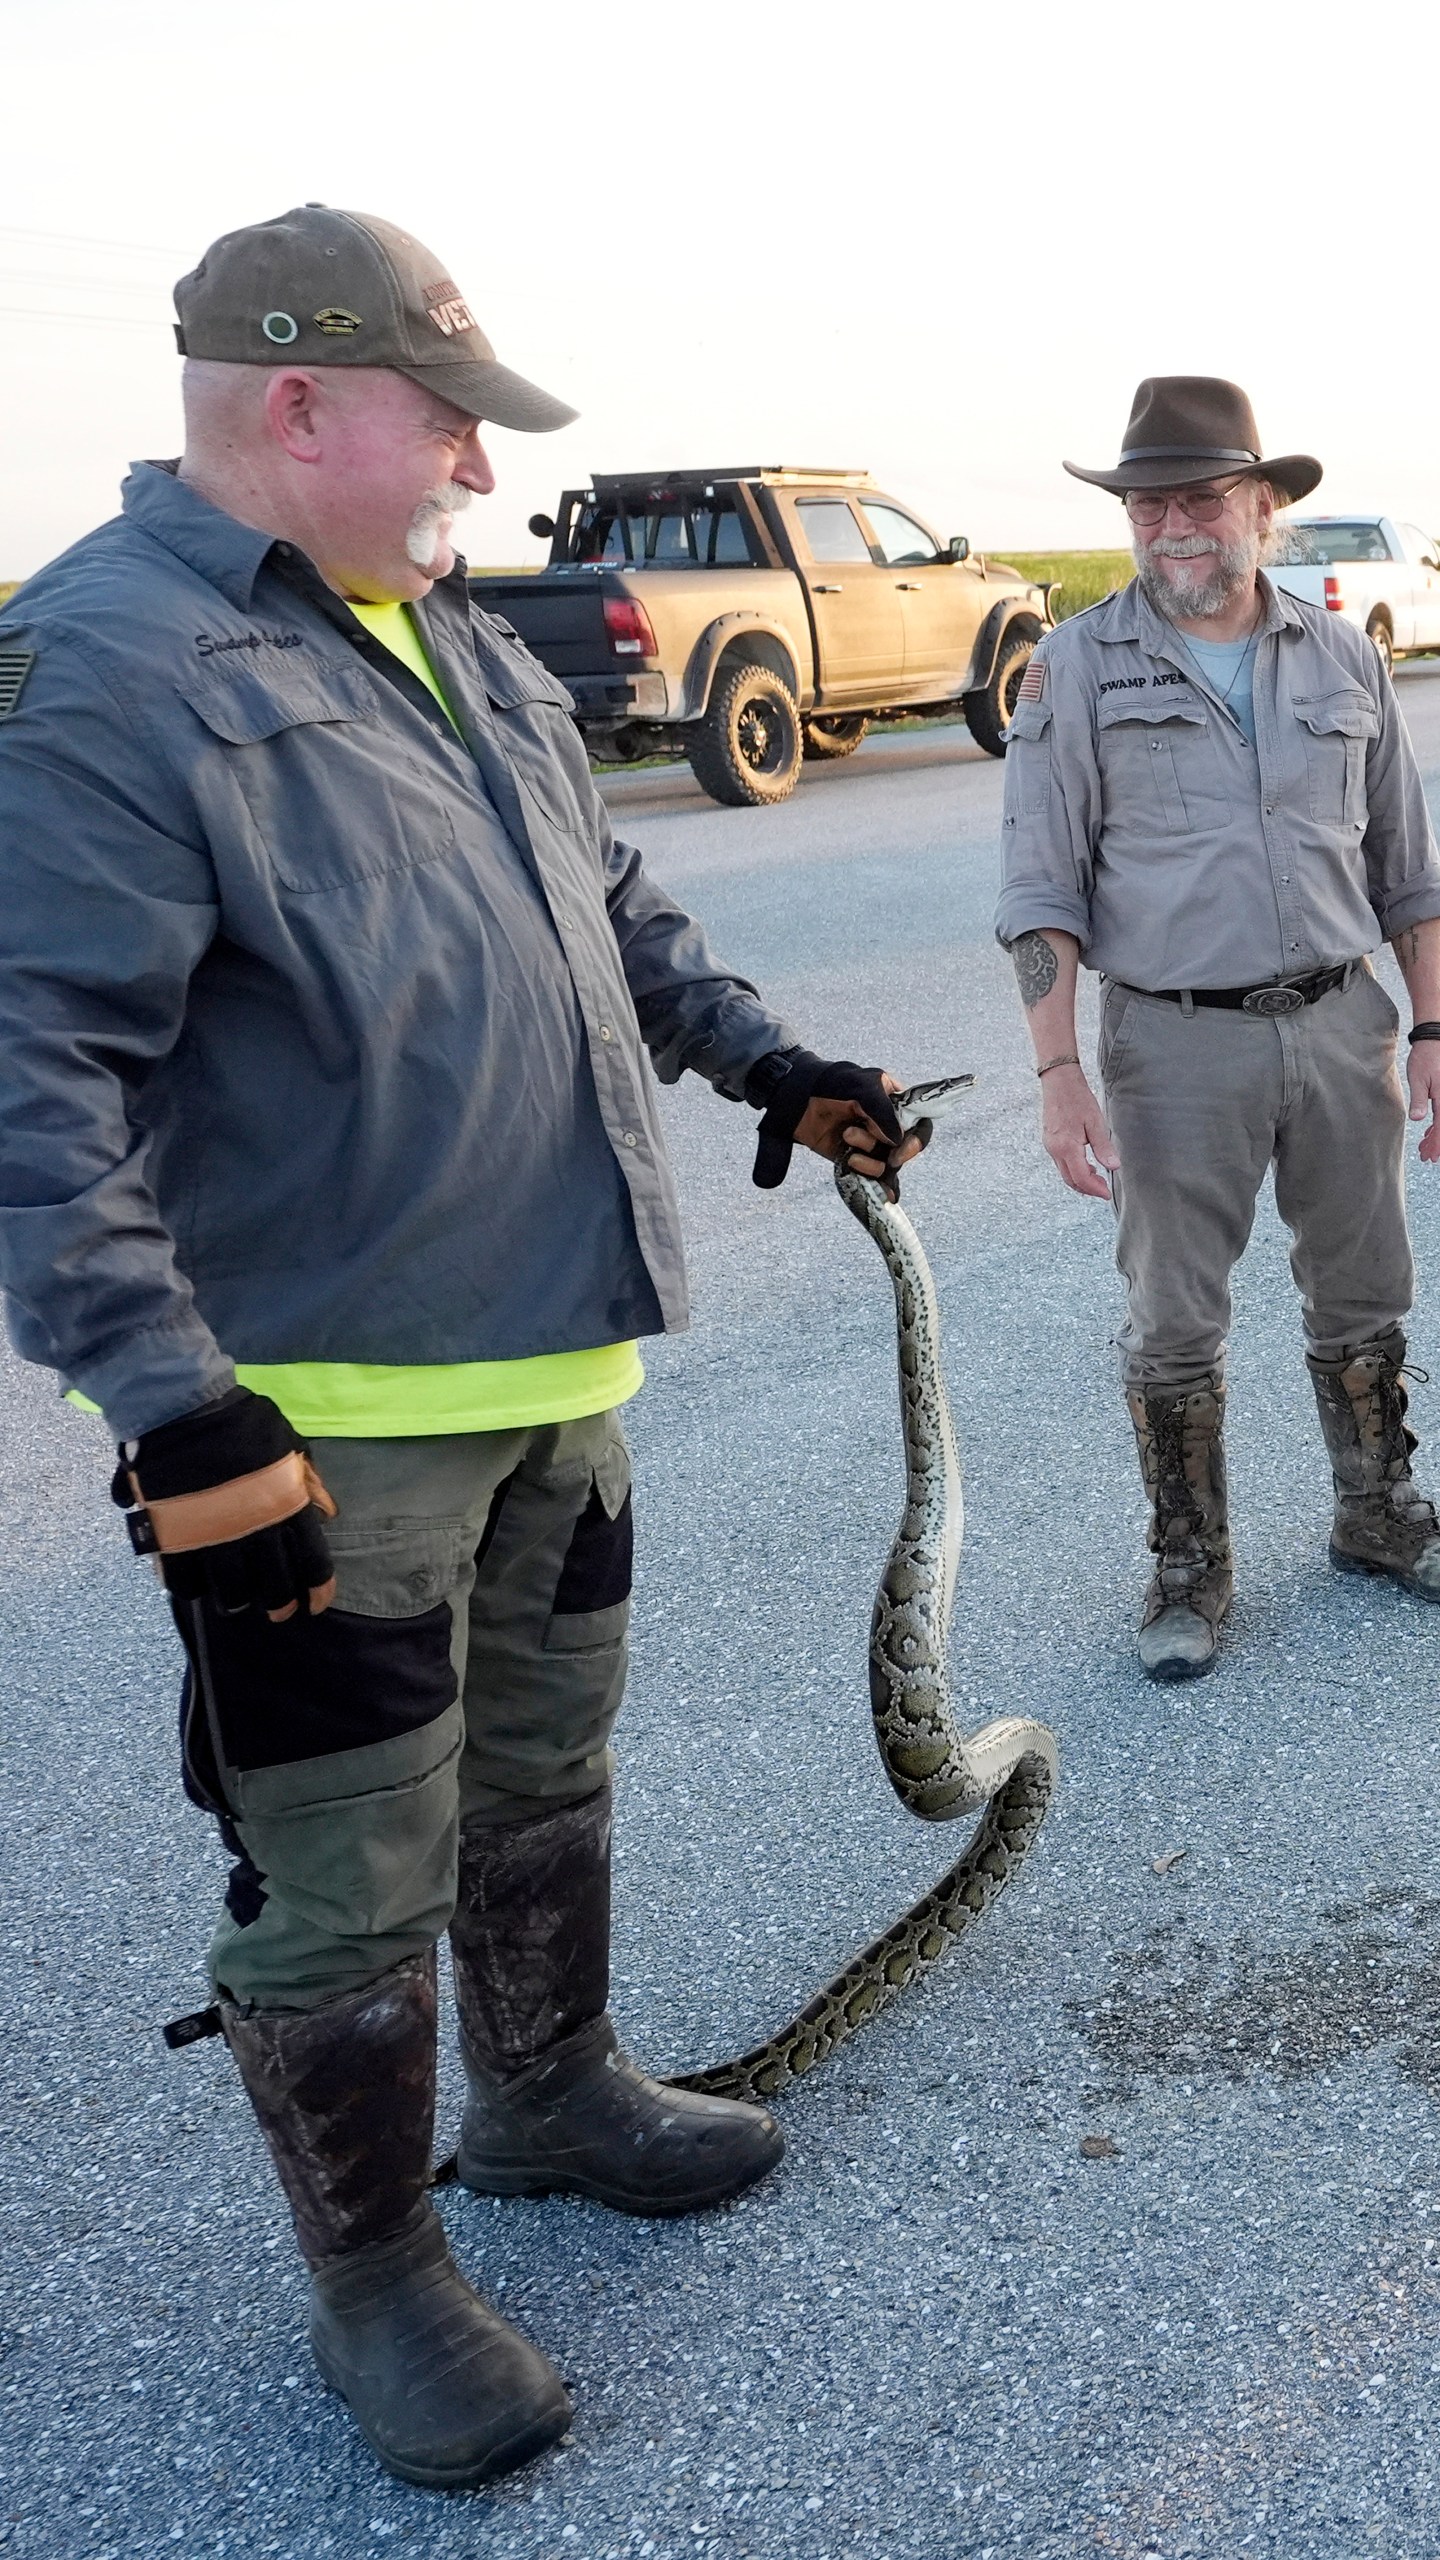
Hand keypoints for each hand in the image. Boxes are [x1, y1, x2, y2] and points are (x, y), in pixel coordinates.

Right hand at [113, 1386, 336, 1622]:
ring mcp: (214, 1538)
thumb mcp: (287, 1442)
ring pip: (232, 1593)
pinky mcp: (175, 1540)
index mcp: (286, 1505)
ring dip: (238, 1601)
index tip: (317, 1603)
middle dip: (280, 1604)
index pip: (312, 1561)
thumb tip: (328, 1513)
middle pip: (274, 1587)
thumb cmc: (239, 1420)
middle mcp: (254, 1530)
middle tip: (278, 1609)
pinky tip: (196, 1587)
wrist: (183, 1407)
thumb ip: (308, 1479)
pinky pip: (185, 1583)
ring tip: (238, 1601)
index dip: (318, 1589)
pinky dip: (192, 1589)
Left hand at [750, 1055, 924, 1200]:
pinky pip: (871, 1176)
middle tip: (883, 1155)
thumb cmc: (834, 1083)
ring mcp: (870, 1144)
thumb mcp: (864, 1088)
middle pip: (904, 1149)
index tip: (898, 1149)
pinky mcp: (854, 1158)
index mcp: (895, 1103)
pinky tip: (884, 1196)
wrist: (797, 1095)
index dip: (915, 1140)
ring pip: (885, 1165)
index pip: (920, 1123)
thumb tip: (897, 1142)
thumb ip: (884, 1112)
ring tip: (847, 1140)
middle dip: (890, 1152)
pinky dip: (879, 1186)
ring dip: (869, 1160)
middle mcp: (886, 1125)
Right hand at [1040, 1063, 1119, 1198]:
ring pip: (1065, 1173)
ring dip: (1081, 1180)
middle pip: (1070, 1180)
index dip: (1094, 1189)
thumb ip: (1103, 1147)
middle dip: (1087, 1189)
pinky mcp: (1050, 1142)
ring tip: (1098, 1177)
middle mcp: (1055, 1150)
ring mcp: (1050, 1146)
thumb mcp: (1095, 1122)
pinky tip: (1086, 1164)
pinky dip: (1074, 1170)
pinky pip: (1061, 1163)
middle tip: (1104, 1189)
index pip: (1081, 1178)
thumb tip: (1114, 1167)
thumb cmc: (1078, 1099)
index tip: (1106, 1193)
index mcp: (1067, 1147)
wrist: (1058, 1082)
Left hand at [1408, 1042, 1439, 1164]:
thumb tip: (1417, 1119)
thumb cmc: (1425, 1057)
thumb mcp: (1418, 1078)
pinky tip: (1430, 1130)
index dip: (1436, 1144)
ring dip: (1437, 1135)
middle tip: (1427, 1156)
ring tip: (1426, 1146)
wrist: (1434, 1040)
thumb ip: (1419, 1100)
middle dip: (1437, 1143)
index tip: (1431, 1156)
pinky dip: (1438, 1124)